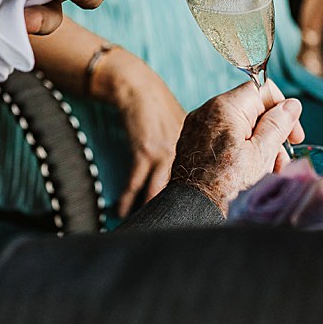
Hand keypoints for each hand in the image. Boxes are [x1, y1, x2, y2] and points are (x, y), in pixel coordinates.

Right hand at [97, 52, 183, 216]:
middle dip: (177, 213)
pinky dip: (127, 200)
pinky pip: (134, 184)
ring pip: (158, 192)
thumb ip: (192, 150)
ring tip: (145, 227)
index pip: (200, 182)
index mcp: (197, 148)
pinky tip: (122, 212)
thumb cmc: (162, 111)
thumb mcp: (184, 128)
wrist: (140, 90)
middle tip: (171, 232)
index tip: (193, 220)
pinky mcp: (143, 151)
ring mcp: (163, 153)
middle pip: (184, 191)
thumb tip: (197, 175)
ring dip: (151, 211)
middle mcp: (184, 152)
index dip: (196, 203)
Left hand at [170, 80, 305, 213]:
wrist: (193, 209)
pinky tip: (249, 174)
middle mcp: (208, 111)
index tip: (293, 135)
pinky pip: (222, 139)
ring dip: (258, 148)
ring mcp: (198, 127)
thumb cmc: (227, 184)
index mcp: (226, 107)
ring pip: (239, 128)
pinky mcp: (193, 143)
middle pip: (251, 112)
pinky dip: (239, 152)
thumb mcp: (262, 153)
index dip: (283, 109)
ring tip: (267, 173)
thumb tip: (291, 105)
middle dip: (271, 135)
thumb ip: (278, 125)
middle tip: (281, 161)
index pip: (262, 90)